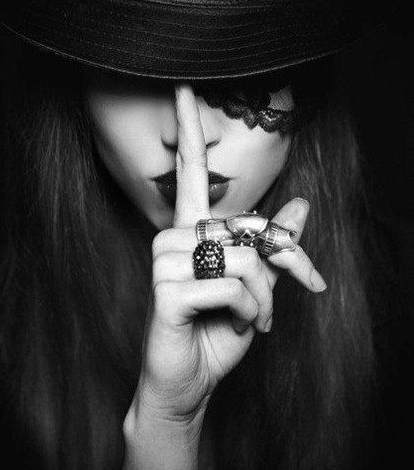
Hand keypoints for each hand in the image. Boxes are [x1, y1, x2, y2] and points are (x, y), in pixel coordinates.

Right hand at [134, 84, 325, 422]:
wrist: (190, 382)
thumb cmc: (219, 331)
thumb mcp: (257, 286)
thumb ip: (272, 246)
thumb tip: (300, 205)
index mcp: (191, 231)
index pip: (189, 171)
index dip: (188, 129)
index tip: (183, 87)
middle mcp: (172, 238)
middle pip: (247, 226)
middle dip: (288, 260)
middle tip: (305, 287)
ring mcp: (164, 263)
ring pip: (242, 256)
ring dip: (267, 294)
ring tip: (261, 319)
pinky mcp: (164, 291)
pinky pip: (231, 285)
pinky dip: (253, 310)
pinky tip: (243, 326)